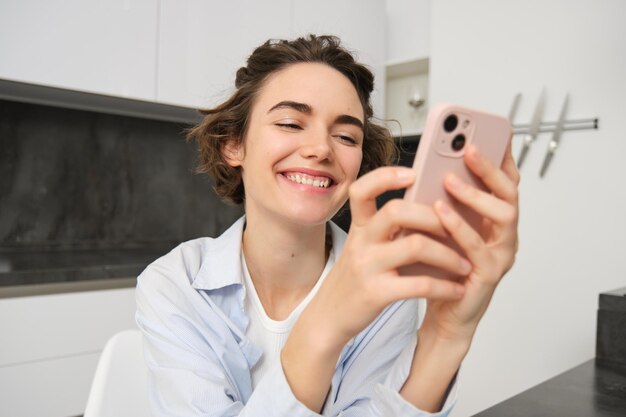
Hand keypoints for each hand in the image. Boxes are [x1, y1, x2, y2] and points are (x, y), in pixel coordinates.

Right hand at [308, 166, 470, 348]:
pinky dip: (444, 286)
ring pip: (415, 246)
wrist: (329, 317)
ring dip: (448, 254)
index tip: (413, 173)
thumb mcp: (363, 247)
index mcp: (359, 227)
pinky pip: (418, 284)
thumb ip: (386, 229)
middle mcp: (361, 241)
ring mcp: (367, 266)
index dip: (386, 176)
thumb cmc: (356, 279)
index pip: (362, 189)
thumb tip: (430, 211)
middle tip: (456, 227)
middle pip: (397, 211)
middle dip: (434, 217)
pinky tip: (456, 289)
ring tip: (465, 263)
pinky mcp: (376, 293)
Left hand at [423, 141, 519, 342]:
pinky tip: (440, 212)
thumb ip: (440, 202)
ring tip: (450, 179)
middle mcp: (504, 234)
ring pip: (504, 216)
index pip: (505, 182)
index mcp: (493, 220)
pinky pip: (478, 246)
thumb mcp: (439, 227)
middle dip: (491, 168)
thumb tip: (427, 169)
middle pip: (510, 193)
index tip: (491, 132)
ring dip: (477, 194)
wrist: (442, 310)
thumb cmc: (441, 267)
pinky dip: (459, 227)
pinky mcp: (489, 274)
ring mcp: (501, 254)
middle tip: (469, 149)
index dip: (501, 157)